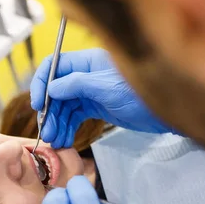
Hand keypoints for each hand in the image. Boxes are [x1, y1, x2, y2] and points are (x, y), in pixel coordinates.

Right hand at [30, 48, 172, 148]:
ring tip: (55, 141)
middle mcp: (87, 74)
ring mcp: (91, 91)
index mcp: (88, 61)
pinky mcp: (97, 107)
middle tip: (47, 132)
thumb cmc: (142, 94)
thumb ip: (77, 85)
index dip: (41, 84)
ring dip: (57, 123)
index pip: (54, 66)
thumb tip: (51, 88)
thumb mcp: (106, 88)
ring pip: (65, 106)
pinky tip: (64, 140)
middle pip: (57, 90)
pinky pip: (75, 117)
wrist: (167, 111)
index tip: (37, 104)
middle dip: (50, 111)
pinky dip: (68, 128)